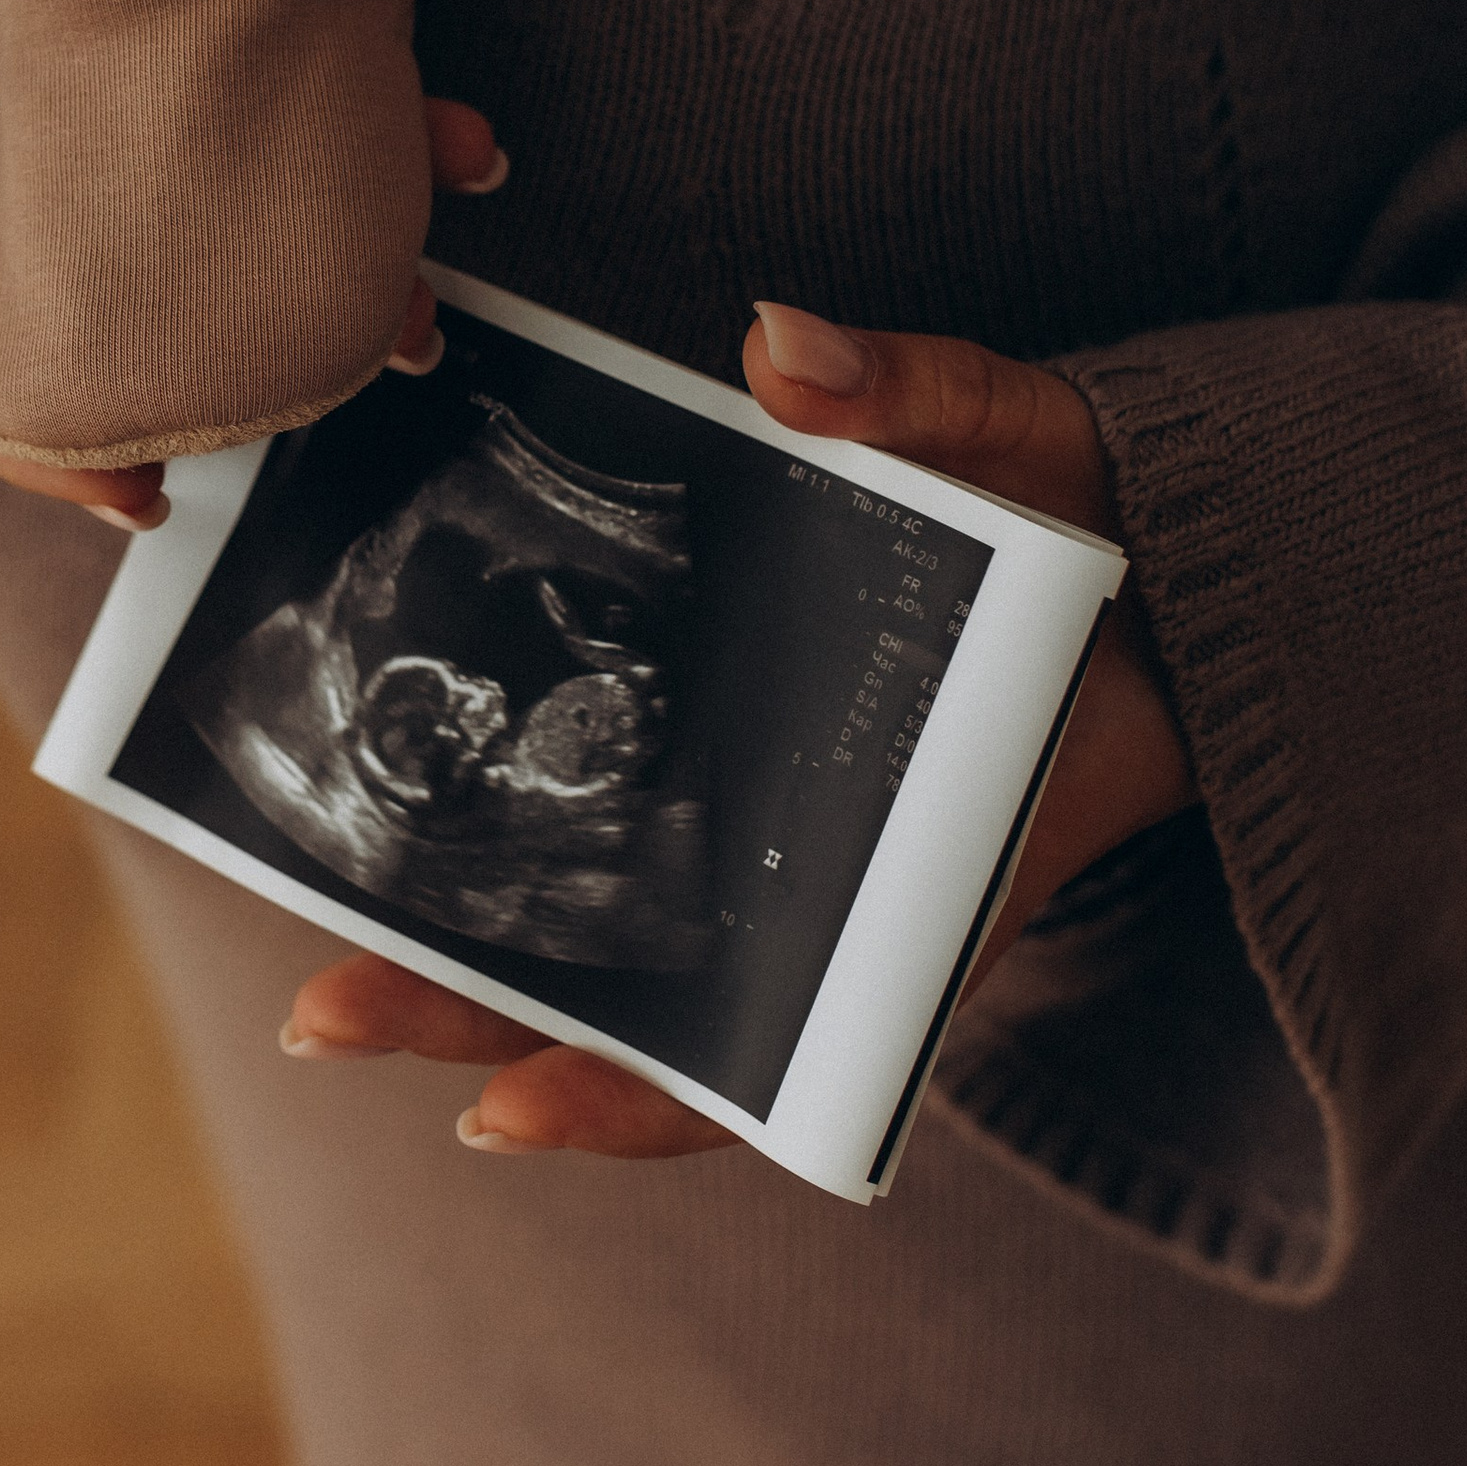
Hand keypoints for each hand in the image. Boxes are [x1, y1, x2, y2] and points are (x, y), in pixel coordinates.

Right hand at [0, 77, 508, 533]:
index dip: (48, 430)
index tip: (141, 493)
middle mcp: (17, 176)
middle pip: (148, 263)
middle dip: (267, 307)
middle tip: (385, 342)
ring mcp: (92, 74)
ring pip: (231, 135)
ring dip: (353, 154)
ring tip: (465, 166)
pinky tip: (439, 8)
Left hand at [280, 301, 1197, 1162]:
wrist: (1156, 543)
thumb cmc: (1103, 512)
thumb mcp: (1029, 439)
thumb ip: (919, 394)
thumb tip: (779, 348)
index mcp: (924, 874)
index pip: (769, 1050)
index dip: (634, 1100)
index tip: (498, 1117)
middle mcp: (836, 898)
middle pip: (642, 1017)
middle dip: (472, 1023)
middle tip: (316, 1014)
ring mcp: (778, 851)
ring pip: (609, 958)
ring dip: (464, 970)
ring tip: (310, 968)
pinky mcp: (737, 786)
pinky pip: (620, 868)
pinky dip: (518, 881)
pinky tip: (394, 853)